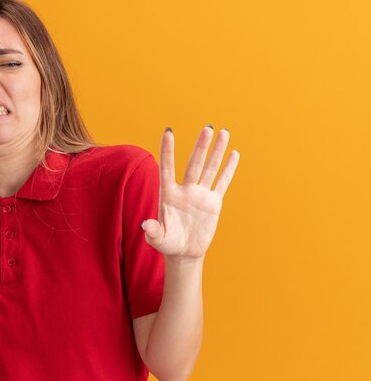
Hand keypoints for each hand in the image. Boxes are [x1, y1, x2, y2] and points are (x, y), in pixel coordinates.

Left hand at [142, 126, 239, 259]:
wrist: (184, 251)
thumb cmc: (167, 243)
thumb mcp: (158, 239)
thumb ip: (153, 231)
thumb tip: (146, 225)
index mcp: (168, 194)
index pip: (167, 168)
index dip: (167, 151)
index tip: (168, 132)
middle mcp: (185, 190)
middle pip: (193, 165)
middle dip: (201, 147)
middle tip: (207, 128)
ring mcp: (200, 194)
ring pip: (209, 169)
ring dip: (217, 152)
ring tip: (224, 132)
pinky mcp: (213, 202)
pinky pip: (222, 183)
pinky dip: (228, 169)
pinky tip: (234, 154)